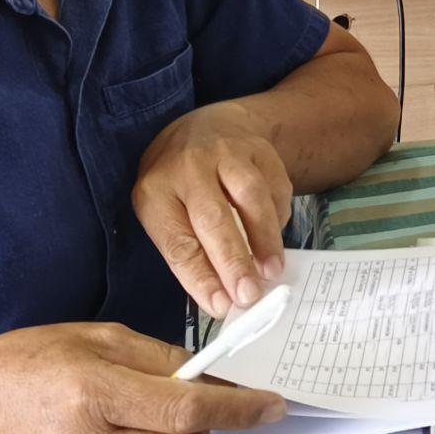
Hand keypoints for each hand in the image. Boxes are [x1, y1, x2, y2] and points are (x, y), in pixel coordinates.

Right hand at [0, 322, 285, 433]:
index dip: (238, 407)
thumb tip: (212, 375)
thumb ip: (156, 358)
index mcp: (92, 393)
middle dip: (207, 432)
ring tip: (147, 421)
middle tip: (202, 408)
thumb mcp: (90, 338)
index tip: (272, 404)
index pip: (187, 408)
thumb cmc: (19, 365)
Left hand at [134, 102, 292, 317]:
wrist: (205, 127)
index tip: (220, 307)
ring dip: (264, 238)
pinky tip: (275, 238)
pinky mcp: (260, 148)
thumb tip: (221, 298)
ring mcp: (228, 152)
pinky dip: (278, 217)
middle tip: (249, 295)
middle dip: (233, 261)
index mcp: (156, 190)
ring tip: (271, 271)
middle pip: (213, 218)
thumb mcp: (164, 211)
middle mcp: (190, 167)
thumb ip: (188, 251)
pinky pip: (276, 186)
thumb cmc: (178, 183)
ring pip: (251, 197)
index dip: (200, 276)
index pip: (178, 241)